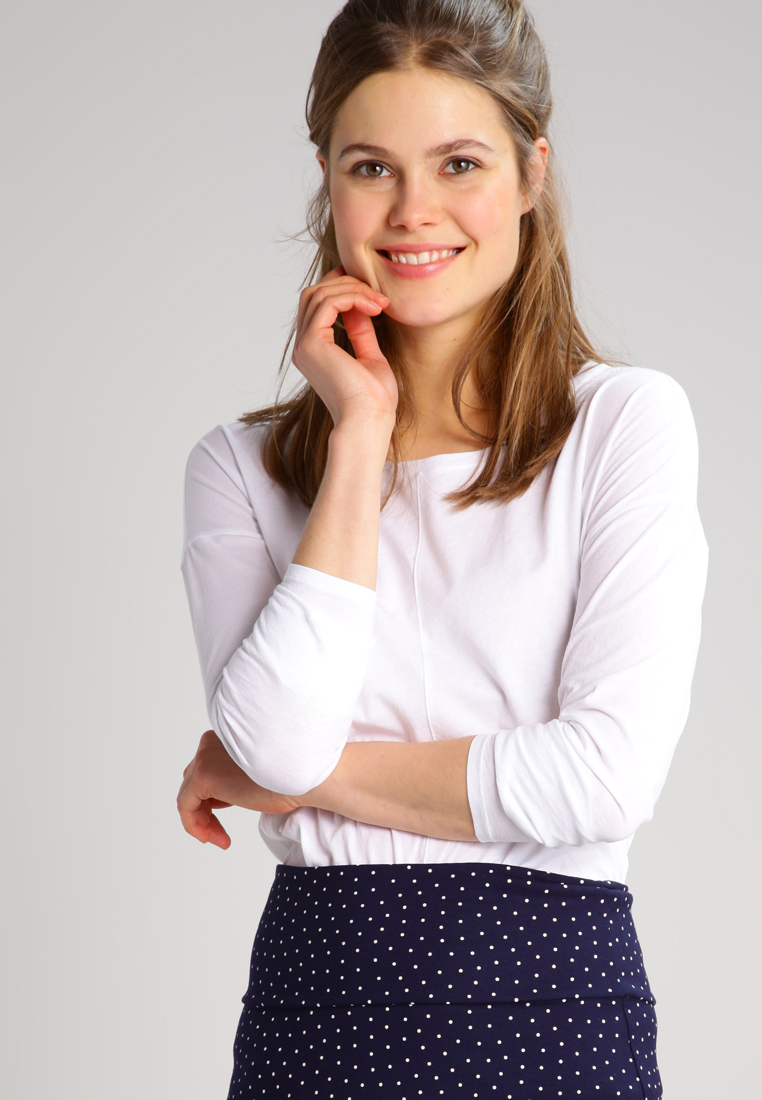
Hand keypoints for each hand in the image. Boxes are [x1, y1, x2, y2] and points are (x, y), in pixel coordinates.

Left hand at [176, 730, 301, 848]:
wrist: (298, 776)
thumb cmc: (287, 779)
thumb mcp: (255, 775)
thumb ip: (234, 778)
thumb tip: (221, 796)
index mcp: (225, 737)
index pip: (207, 771)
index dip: (214, 800)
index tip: (226, 819)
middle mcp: (211, 743)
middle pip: (195, 784)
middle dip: (207, 811)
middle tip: (222, 834)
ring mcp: (205, 758)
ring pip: (190, 796)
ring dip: (203, 821)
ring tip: (220, 839)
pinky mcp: (202, 776)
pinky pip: (185, 807)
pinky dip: (194, 825)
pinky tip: (210, 838)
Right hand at [292, 266, 398, 429]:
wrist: (369, 422)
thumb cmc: (374, 401)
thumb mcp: (370, 357)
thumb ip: (361, 332)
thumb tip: (361, 306)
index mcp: (314, 351)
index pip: (319, 305)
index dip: (344, 290)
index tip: (375, 296)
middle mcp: (304, 347)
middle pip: (314, 293)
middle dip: (346, 284)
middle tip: (378, 295)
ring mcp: (304, 345)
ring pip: (318, 293)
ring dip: (352, 289)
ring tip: (379, 302)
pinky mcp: (311, 344)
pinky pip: (327, 303)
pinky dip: (351, 298)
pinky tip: (373, 308)